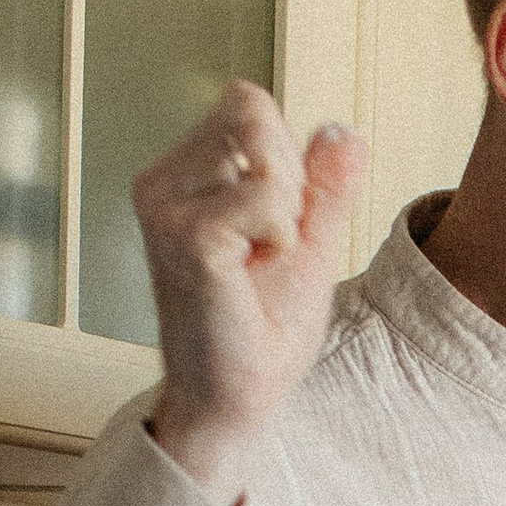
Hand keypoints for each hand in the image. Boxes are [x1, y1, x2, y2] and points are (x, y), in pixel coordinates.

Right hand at [136, 82, 365, 505]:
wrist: (235, 401)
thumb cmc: (261, 333)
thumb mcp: (308, 246)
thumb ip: (324, 187)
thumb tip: (343, 130)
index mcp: (180, 176)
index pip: (248, 105)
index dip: (284, 157)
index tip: (273, 228)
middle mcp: (161, 182)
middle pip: (253, 112)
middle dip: (289, 181)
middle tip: (268, 250)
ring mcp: (165, 205)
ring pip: (264, 151)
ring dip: (286, 212)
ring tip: (258, 263)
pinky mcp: (185, 233)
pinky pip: (266, 194)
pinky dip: (281, 235)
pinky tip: (253, 274)